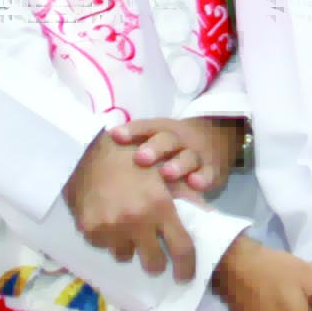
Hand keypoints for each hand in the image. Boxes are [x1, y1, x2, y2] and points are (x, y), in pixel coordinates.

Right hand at [65, 130, 195, 280]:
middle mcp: (135, 221)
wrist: (87, 149)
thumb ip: (185, 198)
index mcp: (159, 206)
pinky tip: (107, 217)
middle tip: (154, 254)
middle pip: (153, 263)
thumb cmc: (131, 157)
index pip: (181, 249)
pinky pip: (103, 246)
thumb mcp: (163, 173)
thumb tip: (206, 220)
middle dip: (156, 261)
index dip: (186, 267)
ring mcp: (110, 228)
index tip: (184, 275)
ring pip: (125, 255)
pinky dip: (107, 237)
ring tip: (125, 226)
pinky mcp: (89, 230)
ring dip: (128, 246)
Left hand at [107, 117, 243, 196]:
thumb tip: (96, 158)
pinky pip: (209, 173)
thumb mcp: (156, 139)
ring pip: (188, 156)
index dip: (131, 131)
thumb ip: (133, 146)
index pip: (145, 127)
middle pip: (167, 139)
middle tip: (141, 158)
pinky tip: (195, 184)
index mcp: (161, 130)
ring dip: (178, 164)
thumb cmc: (172, 146)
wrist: (215, 139)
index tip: (116, 136)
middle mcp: (179, 139)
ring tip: (166, 173)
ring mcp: (196, 154)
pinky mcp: (212, 169)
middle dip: (154, 148)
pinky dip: (203, 177)